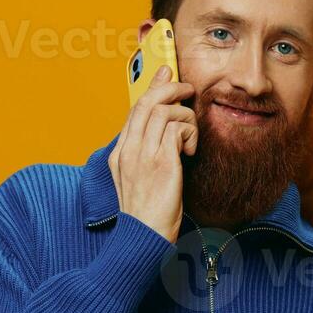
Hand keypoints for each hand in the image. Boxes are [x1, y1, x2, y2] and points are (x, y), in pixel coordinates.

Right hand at [108, 64, 196, 242]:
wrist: (144, 238)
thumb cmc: (149, 214)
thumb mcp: (142, 181)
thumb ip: (149, 156)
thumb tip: (167, 136)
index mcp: (121, 153)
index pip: (135, 109)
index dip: (153, 87)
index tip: (167, 73)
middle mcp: (128, 150)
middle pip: (147, 102)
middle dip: (171, 88)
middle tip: (189, 89)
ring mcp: (142, 154)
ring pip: (164, 110)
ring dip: (186, 118)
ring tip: (191, 138)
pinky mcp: (162, 162)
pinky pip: (177, 128)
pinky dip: (190, 134)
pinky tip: (190, 152)